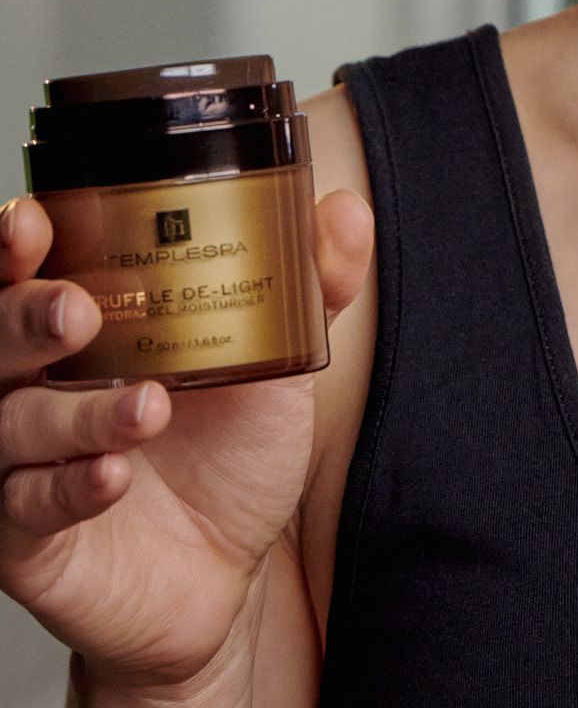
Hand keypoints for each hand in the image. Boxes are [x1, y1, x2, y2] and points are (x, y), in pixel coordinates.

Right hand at [0, 187, 371, 691]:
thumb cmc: (231, 448)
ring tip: (149, 405)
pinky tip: (114, 473)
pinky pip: (27, 506)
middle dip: (26, 316)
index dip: (17, 243)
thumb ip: (310, 284)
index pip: (27, 272)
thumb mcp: (278, 358)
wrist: (230, 565)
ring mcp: (23, 462)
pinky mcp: (25, 538)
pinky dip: (71, 486)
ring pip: (13, 422)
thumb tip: (344, 212)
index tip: (35, 221)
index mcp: (87, 328)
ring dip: (79, 412)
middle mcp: (39, 386)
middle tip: (79, 311)